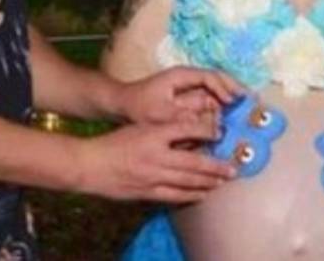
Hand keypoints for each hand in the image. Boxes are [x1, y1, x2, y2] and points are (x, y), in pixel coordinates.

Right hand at [80, 119, 236, 202]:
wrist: (90, 164)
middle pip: (194, 161)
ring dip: (209, 182)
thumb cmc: (115, 142)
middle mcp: (155, 155)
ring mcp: (152, 176)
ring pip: (187, 180)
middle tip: (233, 167)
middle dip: (217, 166)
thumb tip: (193, 130)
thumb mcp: (140, 127)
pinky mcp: (147, 191)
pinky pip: (174, 195)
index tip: (221, 133)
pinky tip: (203, 193)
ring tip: (223, 181)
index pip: (187, 129)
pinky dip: (191, 195)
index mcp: (153, 133)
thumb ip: (165, 130)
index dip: (207, 131)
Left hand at [119, 67, 243, 124]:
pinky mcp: (189, 100)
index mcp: (182, 75)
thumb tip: (209, 125)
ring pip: (216, 91)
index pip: (210, 77)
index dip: (224, 88)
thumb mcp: (160, 114)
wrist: (121, 105)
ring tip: (247, 110)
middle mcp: (189, 79)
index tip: (235, 101)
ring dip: (231, 99)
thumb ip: (185, 117)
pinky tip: (230, 119)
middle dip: (235, 90)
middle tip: (252, 101)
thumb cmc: (138, 106)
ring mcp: (190, 89)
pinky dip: (221, 108)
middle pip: (218, 80)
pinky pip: (209, 102)